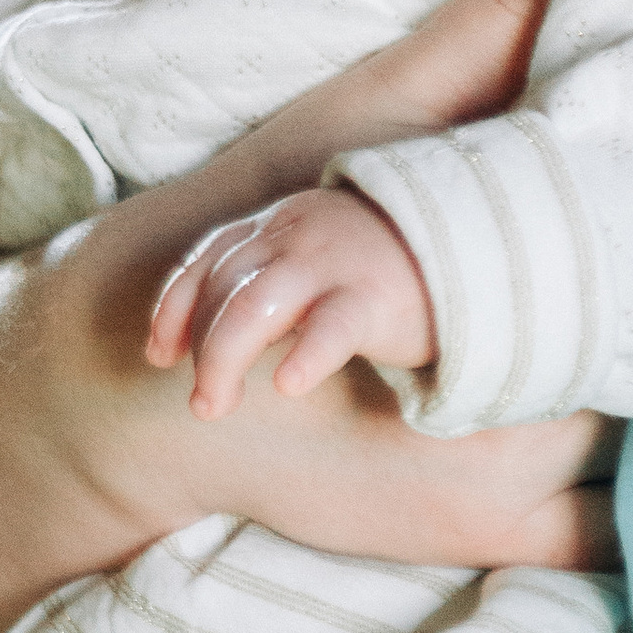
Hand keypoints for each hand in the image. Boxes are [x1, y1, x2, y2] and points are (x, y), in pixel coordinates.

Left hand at [148, 186, 433, 420]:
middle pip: (224, 293)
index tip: (159, 355)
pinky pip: (330, 327)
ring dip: (224, 362)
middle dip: (202, 353)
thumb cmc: (383, 266)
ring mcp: (334, 264)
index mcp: (277, 225)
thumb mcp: (314, 257)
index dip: (175, 310)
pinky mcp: (376, 297)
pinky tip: (287, 385)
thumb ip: (267, 280)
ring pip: (255, 308)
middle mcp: (295, 238)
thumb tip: (212, 336)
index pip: (206, 262)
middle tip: (203, 406)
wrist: (473, 242)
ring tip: (216, 407)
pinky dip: (304, 356)